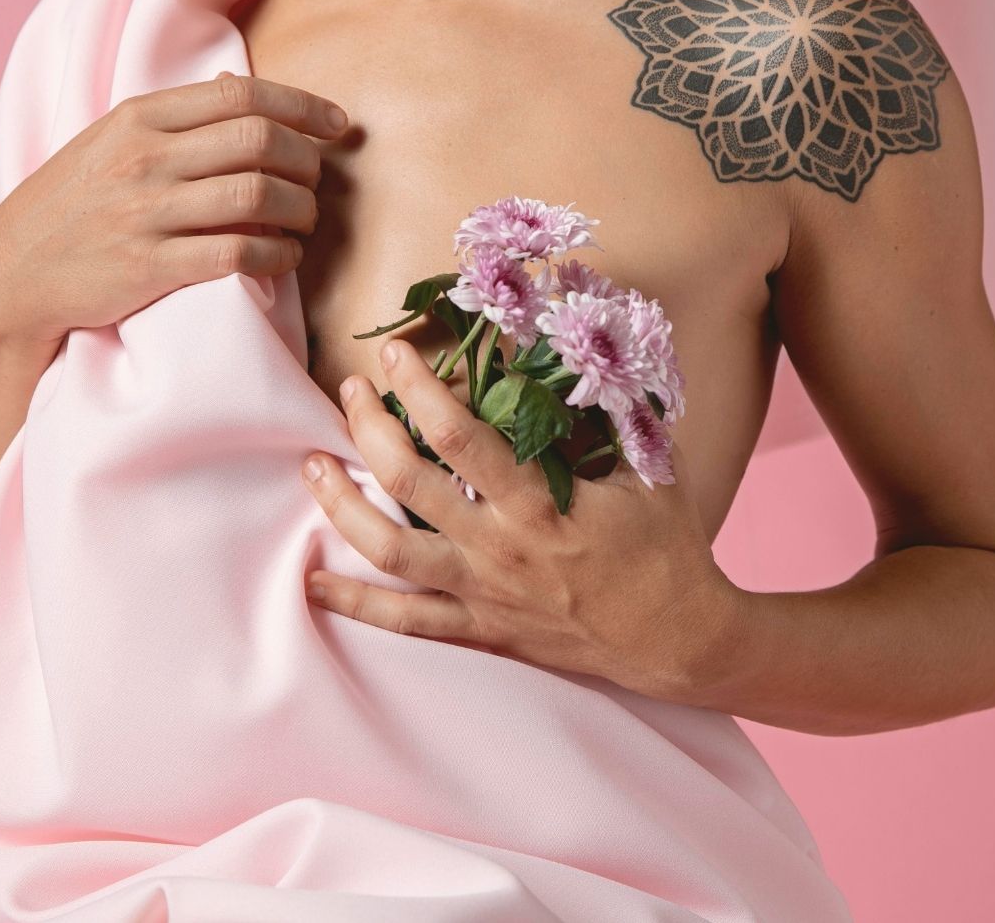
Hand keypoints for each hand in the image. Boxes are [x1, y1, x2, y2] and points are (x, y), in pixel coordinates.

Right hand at [0, 73, 348, 346]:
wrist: (9, 276)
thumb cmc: (69, 208)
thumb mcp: (107, 143)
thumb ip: (171, 120)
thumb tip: (240, 91)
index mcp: (137, 118)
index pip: (241, 95)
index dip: (303, 107)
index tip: (338, 125)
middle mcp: (144, 159)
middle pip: (259, 141)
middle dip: (308, 161)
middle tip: (318, 181)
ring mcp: (146, 213)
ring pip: (258, 196)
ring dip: (301, 210)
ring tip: (306, 221)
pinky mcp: (150, 267)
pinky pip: (239, 254)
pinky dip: (278, 255)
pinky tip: (285, 257)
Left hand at [299, 337, 745, 702]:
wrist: (681, 641)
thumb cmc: (668, 548)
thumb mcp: (648, 469)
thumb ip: (603, 416)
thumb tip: (564, 356)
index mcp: (541, 506)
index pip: (462, 439)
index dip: (421, 390)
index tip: (398, 353)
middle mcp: (500, 551)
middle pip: (409, 484)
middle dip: (370, 430)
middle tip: (351, 392)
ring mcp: (484, 596)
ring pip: (390, 551)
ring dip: (343, 506)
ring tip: (313, 466)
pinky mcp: (481, 633)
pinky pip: (404, 622)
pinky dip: (355, 602)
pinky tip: (314, 578)